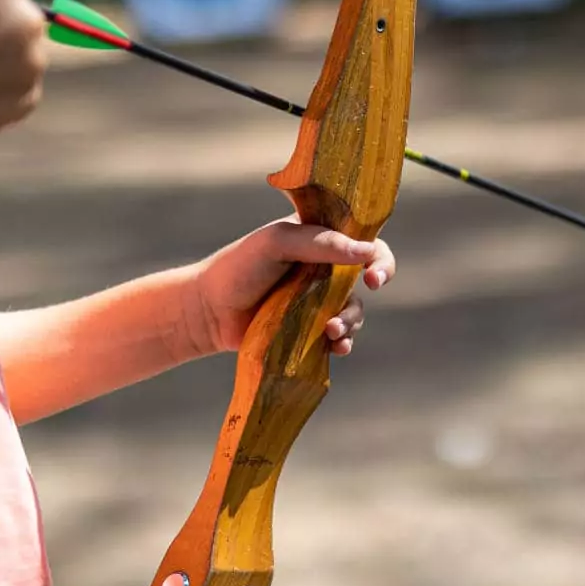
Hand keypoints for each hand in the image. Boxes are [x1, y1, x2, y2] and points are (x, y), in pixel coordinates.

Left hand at [187, 217, 396, 356]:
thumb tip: (367, 251)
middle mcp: (323, 268)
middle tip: (370, 286)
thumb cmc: (238, 267)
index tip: (372, 272)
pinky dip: (343, 342)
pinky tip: (335, 347)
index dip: (376, 254)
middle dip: (375, 281)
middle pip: (366, 274)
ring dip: (351, 320)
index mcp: (318, 238)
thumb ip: (320, 243)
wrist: (208, 311)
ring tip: (331, 330)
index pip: (362, 239)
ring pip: (354, 310)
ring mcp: (318, 301)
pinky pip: (339, 337)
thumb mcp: (277, 243)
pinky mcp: (310, 331)